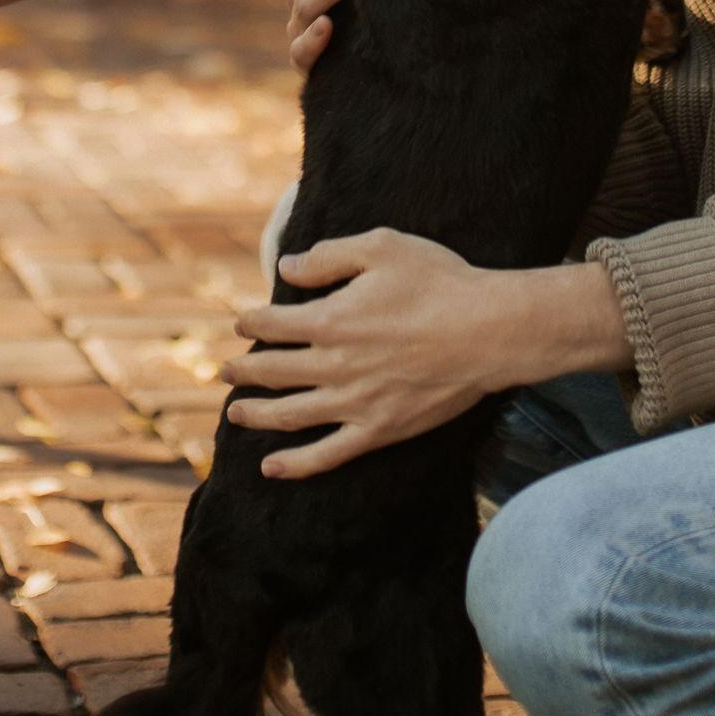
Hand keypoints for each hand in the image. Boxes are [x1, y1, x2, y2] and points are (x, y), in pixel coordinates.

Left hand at [219, 228, 499, 478]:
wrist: (490, 331)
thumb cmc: (440, 282)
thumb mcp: (383, 248)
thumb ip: (329, 257)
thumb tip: (287, 268)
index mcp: (330, 320)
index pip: (271, 324)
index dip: (250, 322)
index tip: (241, 322)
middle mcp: (334, 366)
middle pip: (272, 371)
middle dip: (242, 370)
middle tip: (224, 370)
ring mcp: (354, 403)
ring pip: (289, 415)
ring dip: (256, 415)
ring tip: (235, 413)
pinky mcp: (379, 430)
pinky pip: (327, 455)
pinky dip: (295, 464)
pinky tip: (271, 467)